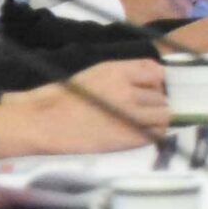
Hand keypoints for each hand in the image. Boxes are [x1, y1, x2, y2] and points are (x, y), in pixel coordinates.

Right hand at [0, 59, 167, 156]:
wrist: (43, 124)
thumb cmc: (62, 99)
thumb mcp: (94, 74)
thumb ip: (123, 75)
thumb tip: (150, 82)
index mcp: (118, 71)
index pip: (157, 71)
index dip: (155, 82)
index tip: (148, 90)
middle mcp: (129, 90)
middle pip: (161, 95)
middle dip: (153, 103)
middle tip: (138, 111)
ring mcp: (131, 114)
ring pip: (164, 114)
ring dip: (156, 119)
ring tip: (139, 124)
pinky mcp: (129, 137)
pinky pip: (157, 134)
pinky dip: (153, 135)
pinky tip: (140, 135)